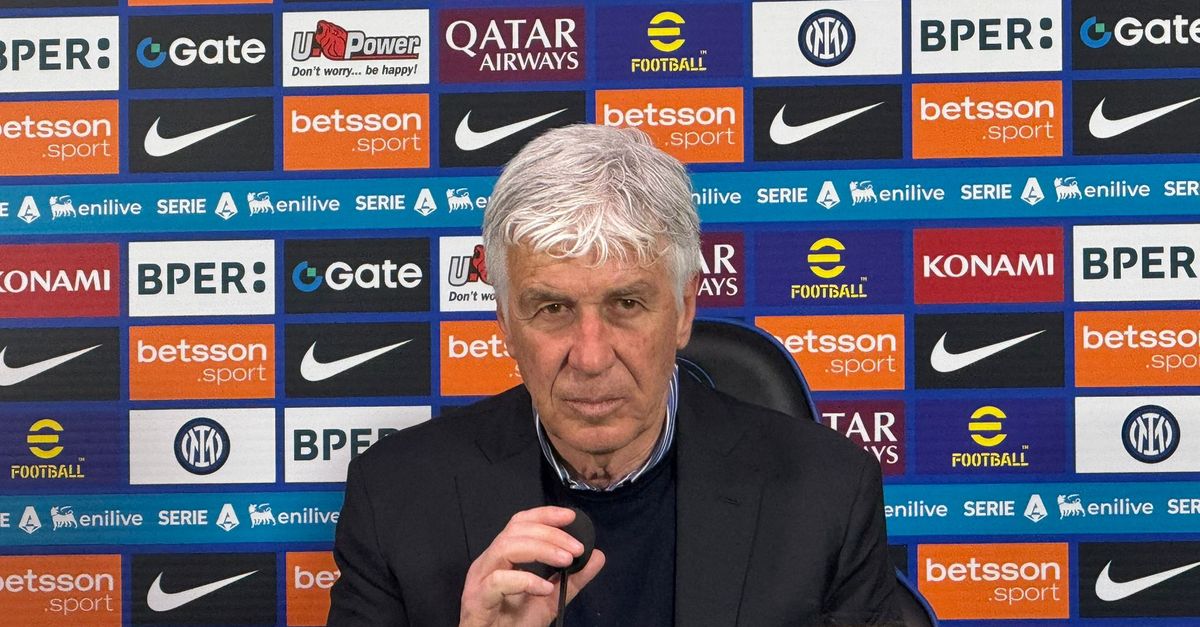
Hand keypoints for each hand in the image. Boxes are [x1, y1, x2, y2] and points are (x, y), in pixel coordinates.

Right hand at [460, 506, 605, 626]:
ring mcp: (479, 579)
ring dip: (541, 550)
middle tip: (576, 548)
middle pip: (516, 531)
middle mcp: (488, 562)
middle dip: (550, 534)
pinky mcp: (477, 598)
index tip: (571, 517)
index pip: (520, 523)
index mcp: (502, 557)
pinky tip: (544, 588)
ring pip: (506, 547)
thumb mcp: (550, 599)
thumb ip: (572, 578)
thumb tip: (597, 556)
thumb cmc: (513, 624)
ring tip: (565, 561)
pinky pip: (499, 580)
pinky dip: (525, 580)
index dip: (544, 515)